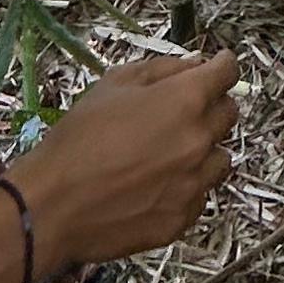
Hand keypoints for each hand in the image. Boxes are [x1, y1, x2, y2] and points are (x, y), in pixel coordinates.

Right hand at [18, 51, 235, 278]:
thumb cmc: (78, 139)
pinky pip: (200, 195)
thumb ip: (162, 69)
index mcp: (185, 101)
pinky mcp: (183, 218)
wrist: (54, 204)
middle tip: (183, 110)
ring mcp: (195, 184)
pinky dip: (187, 186)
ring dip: (204, 150)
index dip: (222, 65)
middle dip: (212, 106)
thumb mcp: (113, 85)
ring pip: (220, 158)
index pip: (228, 73)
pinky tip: (156, 184)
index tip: (217, 66)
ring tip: (166, 153)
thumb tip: (195, 64)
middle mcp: (199, 141)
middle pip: (229, 114)